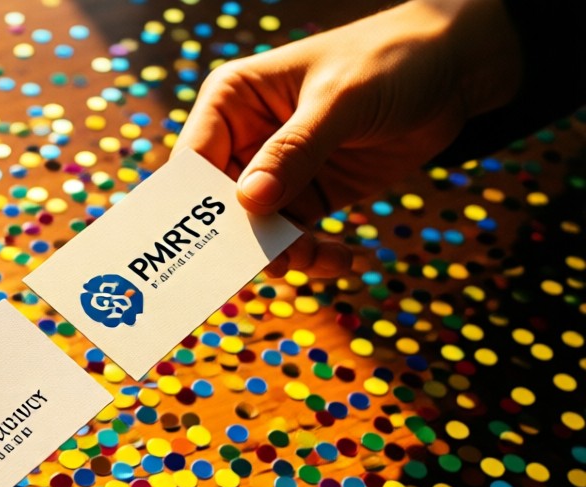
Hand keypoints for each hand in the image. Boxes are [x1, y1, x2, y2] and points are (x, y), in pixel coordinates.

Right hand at [176, 0, 520, 276]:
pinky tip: (345, 257)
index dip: (195, 206)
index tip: (212, 246)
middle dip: (245, 240)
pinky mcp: (308, 197)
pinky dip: (314, 256)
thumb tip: (250, 202)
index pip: (194, 162)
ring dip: (286, 254)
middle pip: (220, 207)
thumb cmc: (389, 61)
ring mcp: (275, 173)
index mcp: (232, 101)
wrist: (452, 72)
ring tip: (323, 259)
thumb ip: (295, 150)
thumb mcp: (340, 101)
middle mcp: (244, 140)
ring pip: (258, 231)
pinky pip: (295, 240)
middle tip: (276, 264)